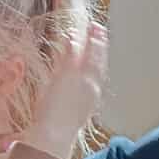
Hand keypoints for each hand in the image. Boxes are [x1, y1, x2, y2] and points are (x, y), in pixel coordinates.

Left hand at [23, 23, 108, 158]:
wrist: (55, 131)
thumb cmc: (61, 127)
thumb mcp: (77, 112)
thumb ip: (79, 99)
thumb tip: (79, 94)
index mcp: (92, 94)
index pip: (99, 70)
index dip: (102, 55)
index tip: (102, 45)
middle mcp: (89, 84)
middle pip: (97, 59)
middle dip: (99, 43)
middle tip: (100, 28)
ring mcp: (78, 78)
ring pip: (86, 54)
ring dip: (87, 39)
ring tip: (88, 27)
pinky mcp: (65, 74)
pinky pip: (70, 54)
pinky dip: (72, 44)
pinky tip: (71, 35)